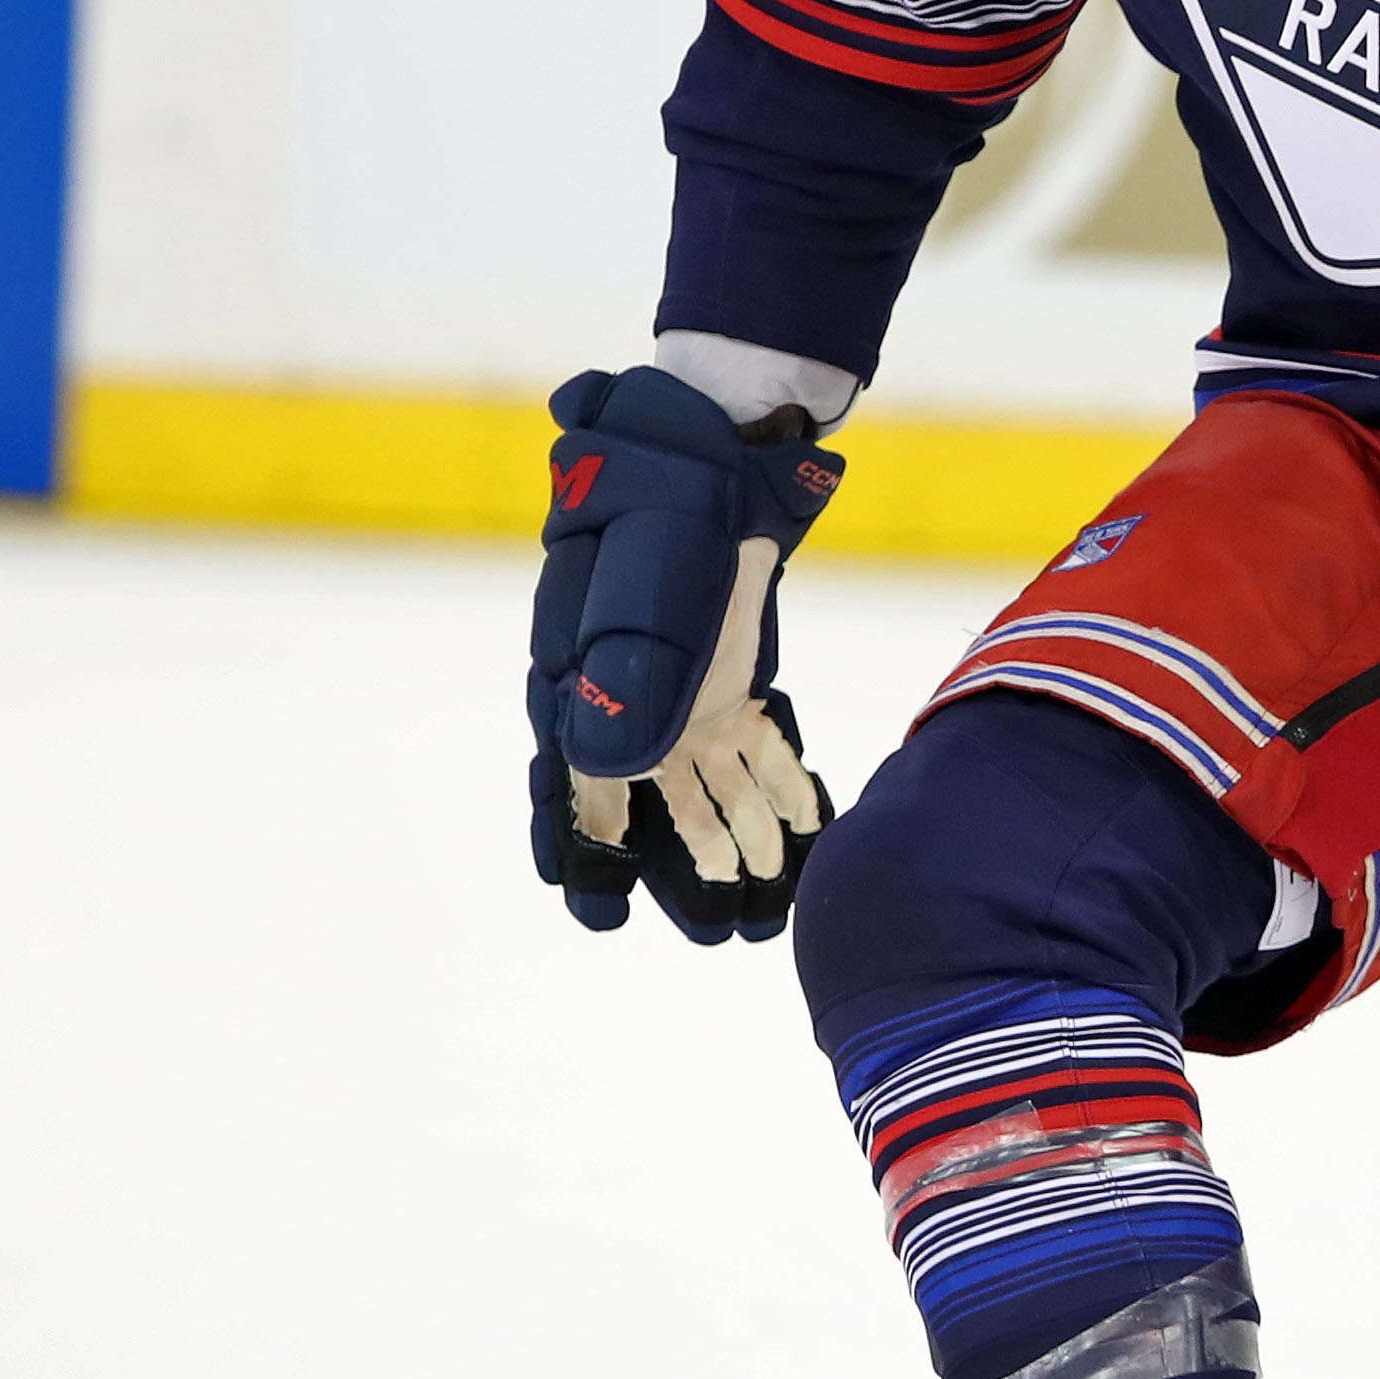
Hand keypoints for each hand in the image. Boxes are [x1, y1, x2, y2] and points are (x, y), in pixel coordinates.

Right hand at [527, 366, 846, 943]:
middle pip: (644, 808)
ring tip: (765, 910)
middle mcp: (622, 702)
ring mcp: (678, 694)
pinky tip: (809, 834)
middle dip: (679, 871)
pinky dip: (781, 792)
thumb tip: (605, 767)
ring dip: (735, 845)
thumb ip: (625, 669)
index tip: (600, 918)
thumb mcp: (643, 583)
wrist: (714, 445)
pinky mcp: (731, 680)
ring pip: (705, 790)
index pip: (570, 789)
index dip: (584, 857)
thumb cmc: (662, 507)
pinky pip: (756, 750)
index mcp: (577, 685)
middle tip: (719, 933)